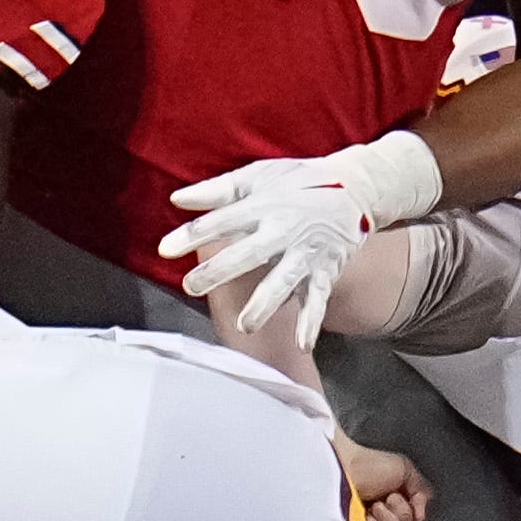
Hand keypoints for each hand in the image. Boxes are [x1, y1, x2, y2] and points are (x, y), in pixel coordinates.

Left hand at [162, 134, 441, 343]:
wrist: (355, 186)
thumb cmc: (297, 181)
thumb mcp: (258, 175)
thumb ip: (217, 190)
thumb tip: (176, 200)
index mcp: (264, 203)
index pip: (222, 220)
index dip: (192, 234)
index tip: (165, 249)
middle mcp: (284, 229)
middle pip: (249, 252)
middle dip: (220, 271)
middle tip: (191, 287)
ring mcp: (307, 252)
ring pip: (284, 280)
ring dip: (265, 303)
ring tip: (246, 325)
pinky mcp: (326, 269)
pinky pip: (318, 298)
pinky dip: (312, 321)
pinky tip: (303, 344)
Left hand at [341, 436, 430, 520]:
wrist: (343, 467)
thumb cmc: (368, 465)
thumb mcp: (405, 469)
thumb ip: (422, 491)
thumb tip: (422, 517)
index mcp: (394, 507)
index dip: (415, 514)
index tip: (408, 498)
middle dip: (402, 515)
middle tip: (387, 498)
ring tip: (376, 506)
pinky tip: (368, 518)